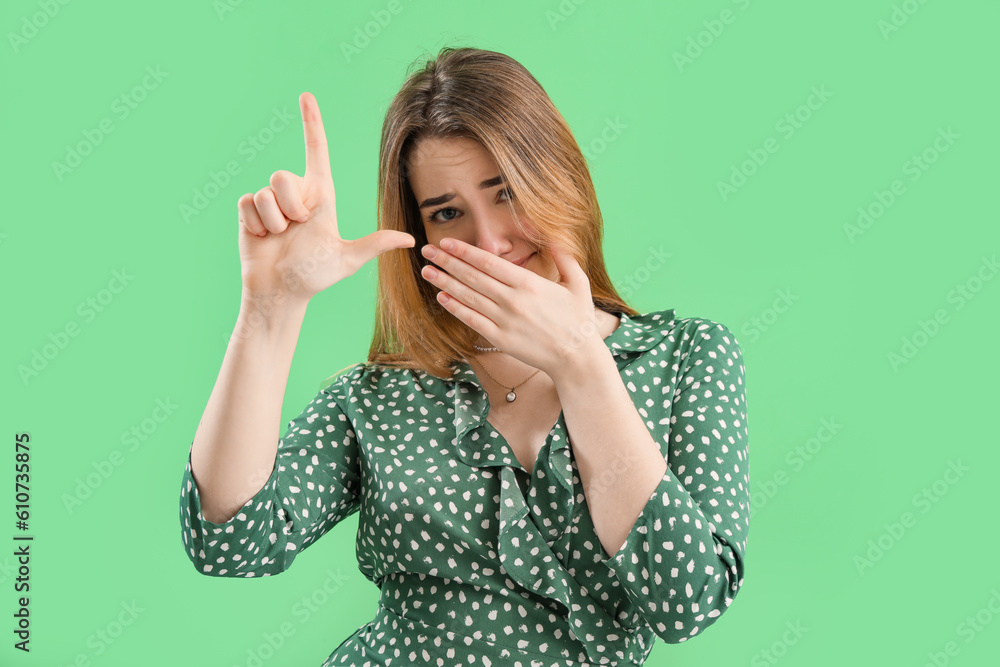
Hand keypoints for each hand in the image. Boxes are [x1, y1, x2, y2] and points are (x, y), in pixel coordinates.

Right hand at [236, 92, 413, 303]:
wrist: (280, 292)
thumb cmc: (314, 277)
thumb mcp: (347, 259)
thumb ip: (374, 244)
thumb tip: (410, 239)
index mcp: (320, 196)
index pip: (316, 151)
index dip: (311, 124)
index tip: (306, 96)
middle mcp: (296, 194)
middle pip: (284, 176)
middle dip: (290, 205)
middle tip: (297, 229)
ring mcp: (271, 202)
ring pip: (267, 191)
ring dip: (274, 220)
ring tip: (280, 237)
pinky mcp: (249, 210)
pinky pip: (249, 203)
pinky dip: (256, 225)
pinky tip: (263, 238)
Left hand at [418, 238, 600, 375]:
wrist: (576, 356)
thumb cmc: (578, 318)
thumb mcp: (578, 282)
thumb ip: (563, 256)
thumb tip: (553, 234)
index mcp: (529, 283)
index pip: (488, 262)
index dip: (464, 251)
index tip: (447, 242)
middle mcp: (513, 300)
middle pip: (472, 276)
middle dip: (447, 262)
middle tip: (427, 251)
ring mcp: (504, 320)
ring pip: (468, 297)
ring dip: (445, 282)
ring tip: (427, 271)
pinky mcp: (500, 338)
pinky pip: (472, 320)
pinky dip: (455, 308)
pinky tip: (442, 297)